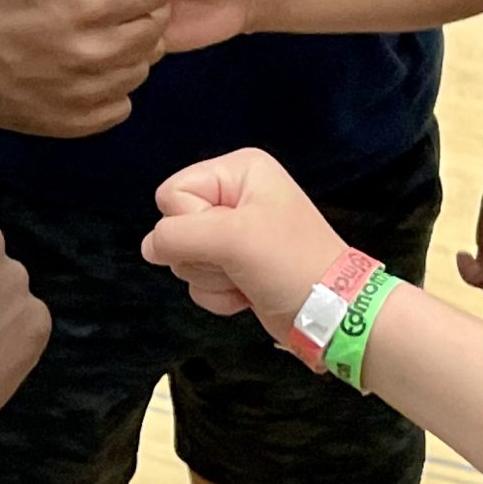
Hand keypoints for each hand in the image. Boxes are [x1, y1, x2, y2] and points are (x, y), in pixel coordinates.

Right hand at [0, 0, 168, 137]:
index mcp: (88, 5)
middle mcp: (92, 52)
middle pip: (153, 35)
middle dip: (140, 20)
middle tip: (117, 18)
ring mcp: (84, 93)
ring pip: (140, 71)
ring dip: (126, 57)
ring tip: (97, 47)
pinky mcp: (73, 123)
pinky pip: (121, 106)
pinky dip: (111, 91)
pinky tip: (87, 76)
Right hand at [140, 149, 344, 341]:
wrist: (332, 313)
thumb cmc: (290, 264)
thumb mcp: (232, 238)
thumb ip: (177, 235)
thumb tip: (150, 248)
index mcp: (238, 171)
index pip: (172, 193)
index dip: (191, 223)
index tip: (229, 237)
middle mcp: (233, 196)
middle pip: (175, 226)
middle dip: (203, 255)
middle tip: (240, 260)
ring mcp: (232, 234)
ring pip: (184, 257)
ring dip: (211, 278)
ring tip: (247, 277)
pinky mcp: (233, 265)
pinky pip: (198, 279)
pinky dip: (218, 294)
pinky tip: (246, 293)